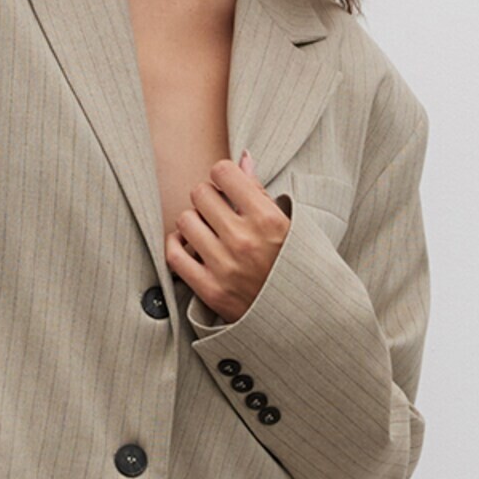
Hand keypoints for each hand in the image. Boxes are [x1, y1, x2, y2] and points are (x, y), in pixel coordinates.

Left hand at [167, 151, 288, 322]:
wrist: (304, 320)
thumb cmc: (297, 268)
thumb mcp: (292, 226)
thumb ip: (261, 192)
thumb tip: (243, 158)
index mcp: (268, 219)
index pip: (224, 172)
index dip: (225, 177)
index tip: (229, 188)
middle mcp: (244, 240)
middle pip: (200, 193)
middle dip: (209, 198)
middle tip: (220, 211)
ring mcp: (225, 267)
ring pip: (185, 220)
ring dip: (195, 222)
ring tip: (209, 232)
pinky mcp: (210, 291)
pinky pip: (174, 255)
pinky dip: (178, 246)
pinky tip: (191, 246)